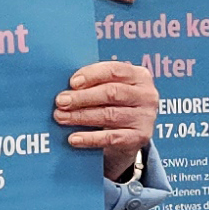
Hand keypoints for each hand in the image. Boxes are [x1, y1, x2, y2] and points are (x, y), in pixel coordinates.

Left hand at [56, 60, 157, 180]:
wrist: (130, 135)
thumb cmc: (115, 104)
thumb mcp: (111, 88)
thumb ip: (95, 82)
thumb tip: (67, 86)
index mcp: (140, 76)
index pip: (115, 70)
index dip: (92, 75)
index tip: (72, 82)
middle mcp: (147, 95)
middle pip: (112, 93)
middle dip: (83, 97)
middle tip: (61, 101)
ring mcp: (145, 118)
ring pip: (109, 115)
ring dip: (81, 116)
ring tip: (61, 117)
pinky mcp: (139, 138)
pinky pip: (111, 138)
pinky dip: (90, 138)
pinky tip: (74, 138)